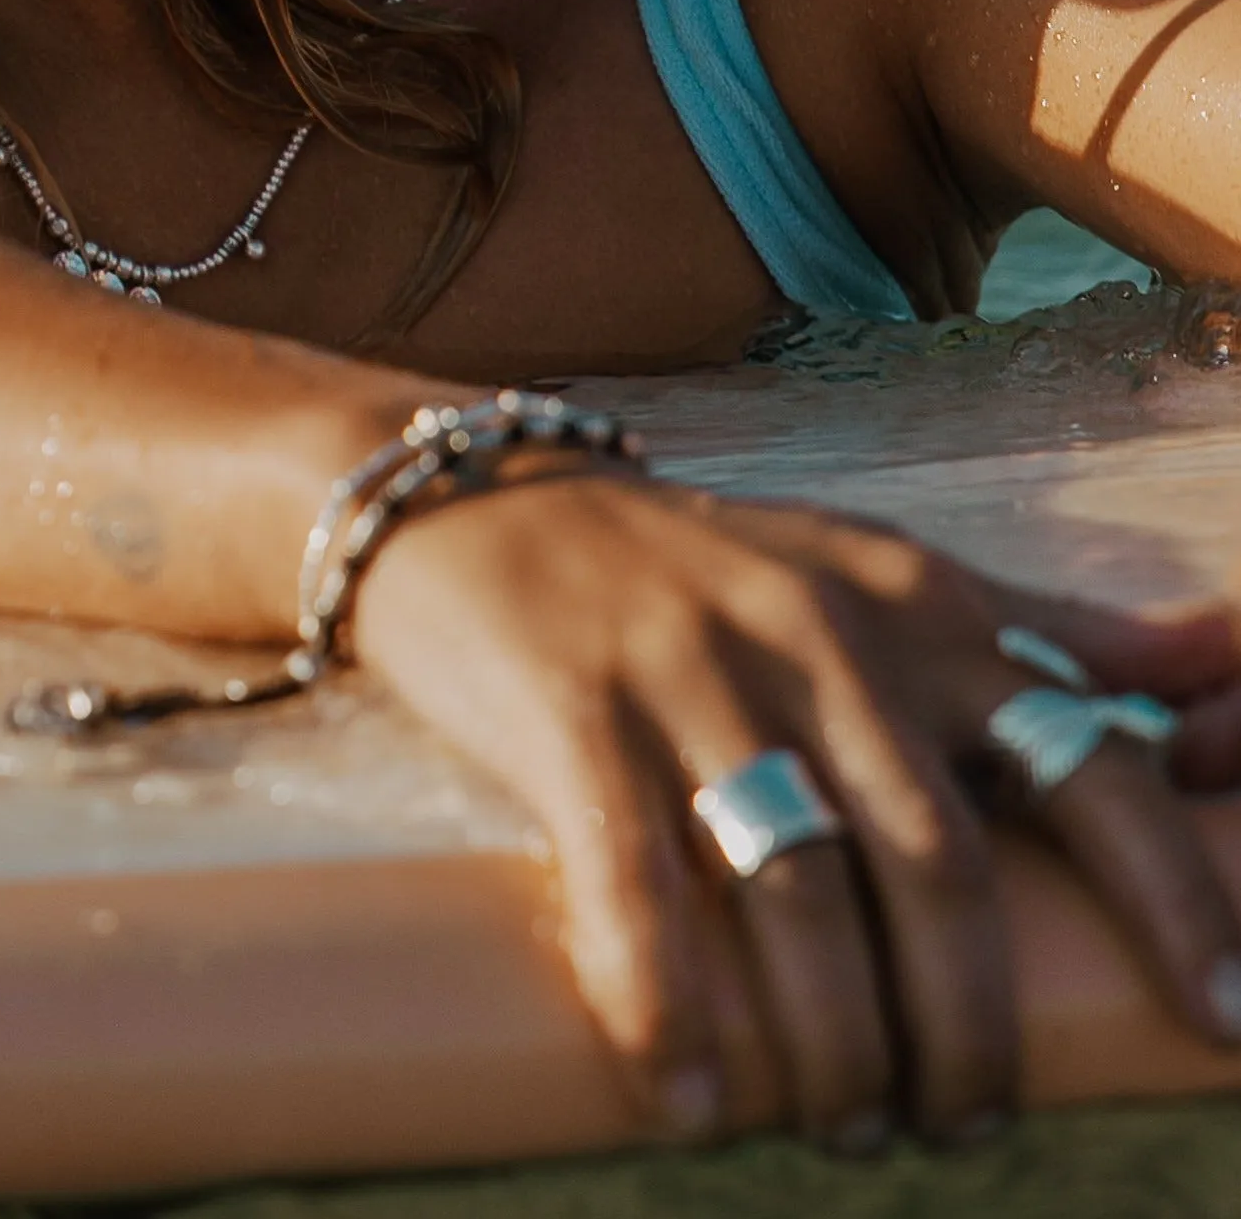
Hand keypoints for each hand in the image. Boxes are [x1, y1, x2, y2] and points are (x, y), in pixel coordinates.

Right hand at [349, 471, 1240, 1146]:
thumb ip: (1038, 625)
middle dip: (968, 1030)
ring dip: (836, 1048)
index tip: (1223, 1024)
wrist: (464, 495)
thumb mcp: (871, 570)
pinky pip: (632, 885)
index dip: (1172, 899)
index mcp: (910, 609)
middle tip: (963, 1129)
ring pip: (800, 894)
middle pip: (940, 868)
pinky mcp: (566, 707)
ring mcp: (686, 667)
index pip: (1084, 759)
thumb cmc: (693, 563)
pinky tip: (691, 1099)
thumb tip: (1224, 654)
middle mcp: (814, 632)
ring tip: (846, 1132)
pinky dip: (669, 1011)